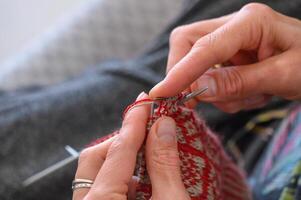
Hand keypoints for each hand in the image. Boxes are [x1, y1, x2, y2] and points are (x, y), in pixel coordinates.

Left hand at [73, 93, 189, 199]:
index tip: (144, 102)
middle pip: (96, 157)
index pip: (118, 150)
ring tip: (151, 156)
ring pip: (96, 172)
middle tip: (149, 130)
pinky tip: (145, 181)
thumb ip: (164, 164)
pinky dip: (121, 178)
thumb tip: (163, 127)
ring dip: (123, 160)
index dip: (134, 122)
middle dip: (123, 140)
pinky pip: (101, 188)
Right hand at [150, 3, 300, 112]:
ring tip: (248, 96)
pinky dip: (223, 93)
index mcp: (250, 22)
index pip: (203, 46)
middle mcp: (234, 25)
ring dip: (214, 89)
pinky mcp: (228, 55)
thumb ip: (239, 82)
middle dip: (187, 75)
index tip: (160, 94)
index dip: (180, 72)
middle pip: (187, 44)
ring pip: (196, 64)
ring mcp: (229, 39)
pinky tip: (248, 93)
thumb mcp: (282, 76)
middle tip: (198, 101)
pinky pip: (209, 75)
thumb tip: (198, 90)